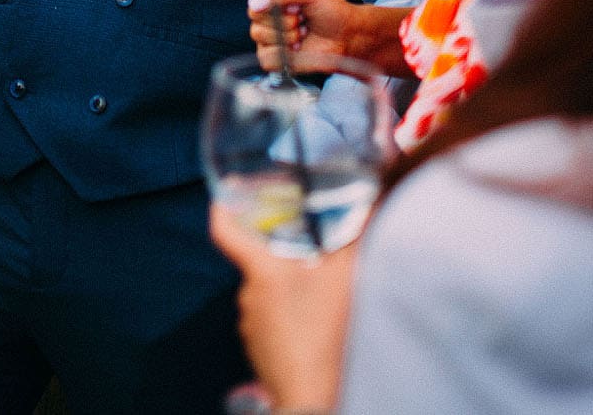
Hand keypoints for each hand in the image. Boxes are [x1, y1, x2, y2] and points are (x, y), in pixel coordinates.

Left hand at [211, 205, 357, 412]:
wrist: (310, 394)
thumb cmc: (323, 333)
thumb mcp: (345, 279)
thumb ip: (354, 239)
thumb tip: (369, 205)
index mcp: (261, 271)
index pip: (224, 232)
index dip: (223, 210)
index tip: (224, 198)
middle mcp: (247, 295)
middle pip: (256, 263)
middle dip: (279, 256)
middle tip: (307, 251)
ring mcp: (250, 324)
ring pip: (265, 294)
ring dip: (286, 291)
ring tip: (317, 295)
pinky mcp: (257, 348)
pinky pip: (269, 321)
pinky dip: (286, 317)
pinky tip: (311, 325)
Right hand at [245, 0, 413, 78]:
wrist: (346, 37)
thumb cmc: (331, 10)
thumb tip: (258, 1)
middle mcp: (265, 11)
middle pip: (254, 12)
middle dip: (282, 15)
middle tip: (301, 14)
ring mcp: (266, 34)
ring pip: (258, 34)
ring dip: (286, 33)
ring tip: (303, 31)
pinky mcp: (271, 56)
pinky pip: (265, 55)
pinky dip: (285, 52)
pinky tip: (299, 47)